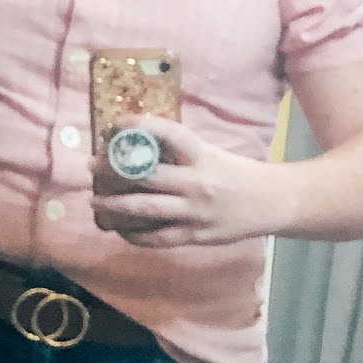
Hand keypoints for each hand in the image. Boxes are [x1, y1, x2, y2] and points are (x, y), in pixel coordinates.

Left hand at [91, 118, 286, 247]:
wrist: (270, 202)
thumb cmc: (236, 173)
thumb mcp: (211, 154)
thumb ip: (179, 153)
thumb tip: (138, 148)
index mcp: (201, 155)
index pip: (166, 133)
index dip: (138, 125)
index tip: (115, 125)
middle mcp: (196, 182)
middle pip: (145, 175)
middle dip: (112, 171)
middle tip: (92, 167)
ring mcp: (194, 212)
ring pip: (144, 209)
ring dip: (114, 206)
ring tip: (96, 203)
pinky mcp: (194, 236)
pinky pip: (156, 238)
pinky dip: (134, 234)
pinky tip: (120, 229)